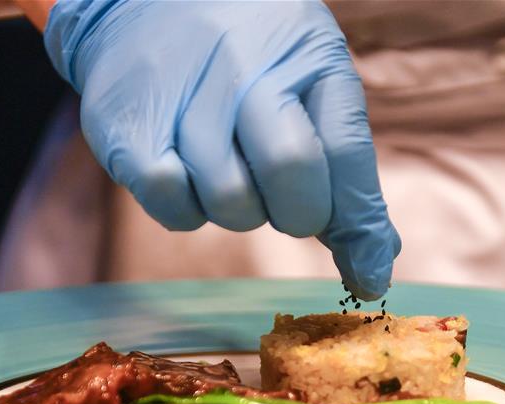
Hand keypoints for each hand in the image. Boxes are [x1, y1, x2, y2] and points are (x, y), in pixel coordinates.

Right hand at [43, 0, 400, 298]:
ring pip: (230, 203)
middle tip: (279, 197)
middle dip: (296, 213)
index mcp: (307, 56)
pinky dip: (185, 209)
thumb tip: (374, 264)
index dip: (360, 226)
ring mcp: (185, 96)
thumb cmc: (244, 62)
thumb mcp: (309, 87)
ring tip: (223, 165)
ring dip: (236, 209)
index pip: (348, 153)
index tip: (367, 275)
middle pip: (290, 174)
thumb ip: (343, 171)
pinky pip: (174, 206)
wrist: (136, 4)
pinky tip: (184, 170)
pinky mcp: (130, 131)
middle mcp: (247, 67)